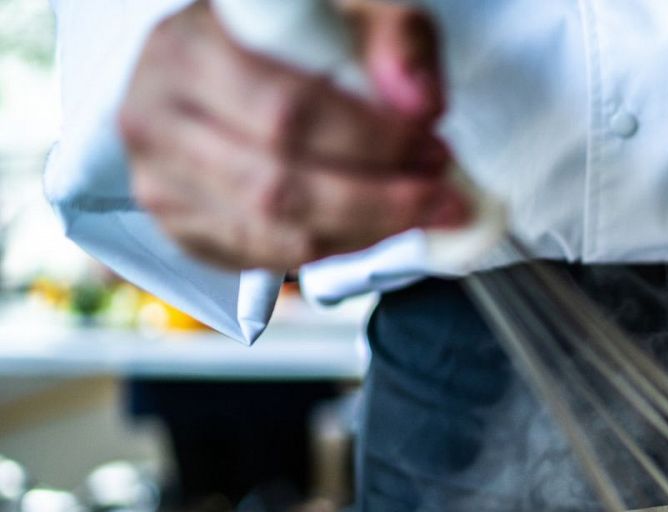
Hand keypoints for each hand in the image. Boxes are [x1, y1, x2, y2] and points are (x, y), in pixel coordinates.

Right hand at [119, 0, 468, 269]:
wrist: (225, 68)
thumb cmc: (288, 38)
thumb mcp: (348, 12)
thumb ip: (395, 39)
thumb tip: (420, 104)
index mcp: (187, 48)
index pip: (286, 110)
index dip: (372, 140)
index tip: (432, 146)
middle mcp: (154, 117)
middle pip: (278, 185)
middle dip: (379, 199)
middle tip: (441, 194)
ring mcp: (159, 181)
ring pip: (274, 233)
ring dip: (366, 231)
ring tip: (421, 211)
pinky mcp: (179, 229)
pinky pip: (266, 259)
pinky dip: (335, 249)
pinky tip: (375, 226)